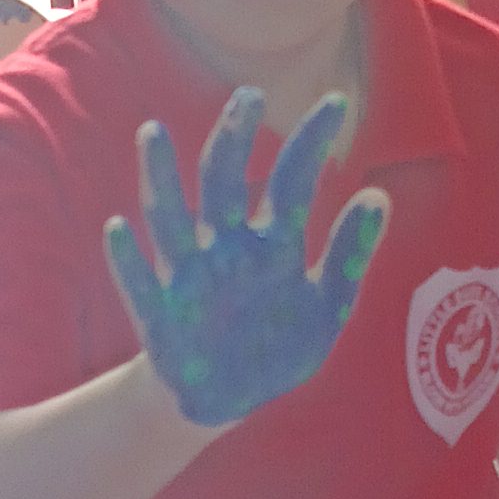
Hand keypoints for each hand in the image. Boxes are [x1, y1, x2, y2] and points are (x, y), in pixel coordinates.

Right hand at [105, 88, 388, 427]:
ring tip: (153, 133)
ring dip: (160, 177)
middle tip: (248, 96)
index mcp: (272, 244)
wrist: (225, 401)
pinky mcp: (160, 315)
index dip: (312, 143)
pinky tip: (118, 228)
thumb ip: (350, 255)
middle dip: (234, 139)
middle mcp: (227, 248)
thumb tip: (379, 195)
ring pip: (171, 218)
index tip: (338, 102)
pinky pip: (140, 284)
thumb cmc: (277, 346)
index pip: (293, 181)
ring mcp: (189, 277)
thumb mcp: (327, 306)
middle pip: (226, 181)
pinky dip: (128, 259)